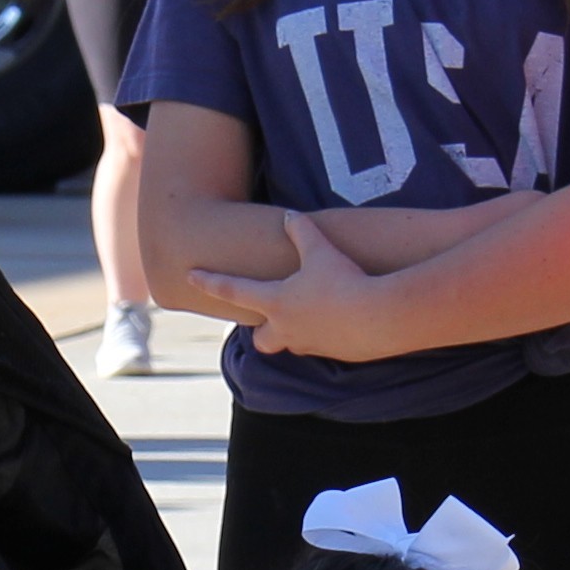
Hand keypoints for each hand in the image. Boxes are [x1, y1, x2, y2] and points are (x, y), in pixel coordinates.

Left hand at [186, 207, 386, 359]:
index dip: (209, 281)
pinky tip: (339, 320)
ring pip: (292, 344)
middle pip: (260, 340)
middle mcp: (287, 329)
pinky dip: (323, 335)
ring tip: (309, 314)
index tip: (190, 276)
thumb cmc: (344, 281)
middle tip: (267, 315)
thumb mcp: (320, 250)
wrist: (380, 316)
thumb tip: (289, 216)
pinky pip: (321, 346)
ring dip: (293, 332)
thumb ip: (302, 231)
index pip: (232, 291)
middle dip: (259, 331)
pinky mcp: (335, 354)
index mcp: (275, 303)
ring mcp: (311, 345)